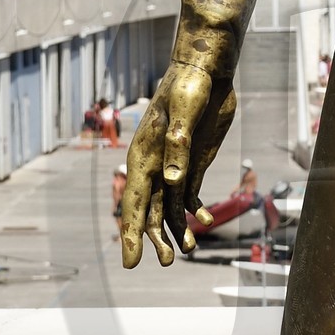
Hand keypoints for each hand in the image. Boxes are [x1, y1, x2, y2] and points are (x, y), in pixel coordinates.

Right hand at [119, 60, 236, 268]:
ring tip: (189, 252)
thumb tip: (173, 181)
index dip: (131, 234)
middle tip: (167, 262)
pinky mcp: (191, 162)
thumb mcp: (185, 112)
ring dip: (177, 230)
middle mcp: (154, 165)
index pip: (135, 203)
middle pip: (150, 211)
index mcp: (144, 156)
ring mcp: (173, 165)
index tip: (130, 263)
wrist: (205, 71)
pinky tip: (205, 221)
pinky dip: (194, 210)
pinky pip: (188, 193)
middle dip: (155, 239)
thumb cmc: (190, 86)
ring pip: (170, 207)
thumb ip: (178, 146)